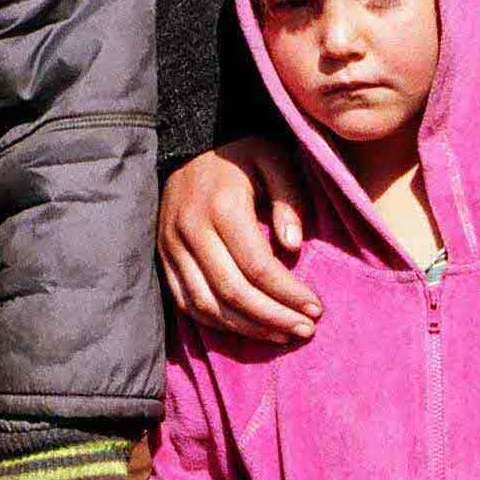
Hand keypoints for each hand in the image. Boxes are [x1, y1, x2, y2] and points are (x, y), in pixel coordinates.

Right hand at [159, 140, 320, 345]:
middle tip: (305, 330)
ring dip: (246, 328)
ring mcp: (172, 246)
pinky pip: (186, 303)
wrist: (189, 144)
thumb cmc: (242, 154)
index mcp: (221, 206)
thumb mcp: (274, 160)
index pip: (257, 266)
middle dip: (272, 317)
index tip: (316, 308)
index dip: (288, 293)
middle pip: (232, 292)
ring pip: (206, 305)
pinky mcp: (163, 257)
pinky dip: (217, 322)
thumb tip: (293, 247)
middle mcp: (191, 230)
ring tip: (282, 334)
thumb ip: (289, 199)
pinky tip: (247, 328)